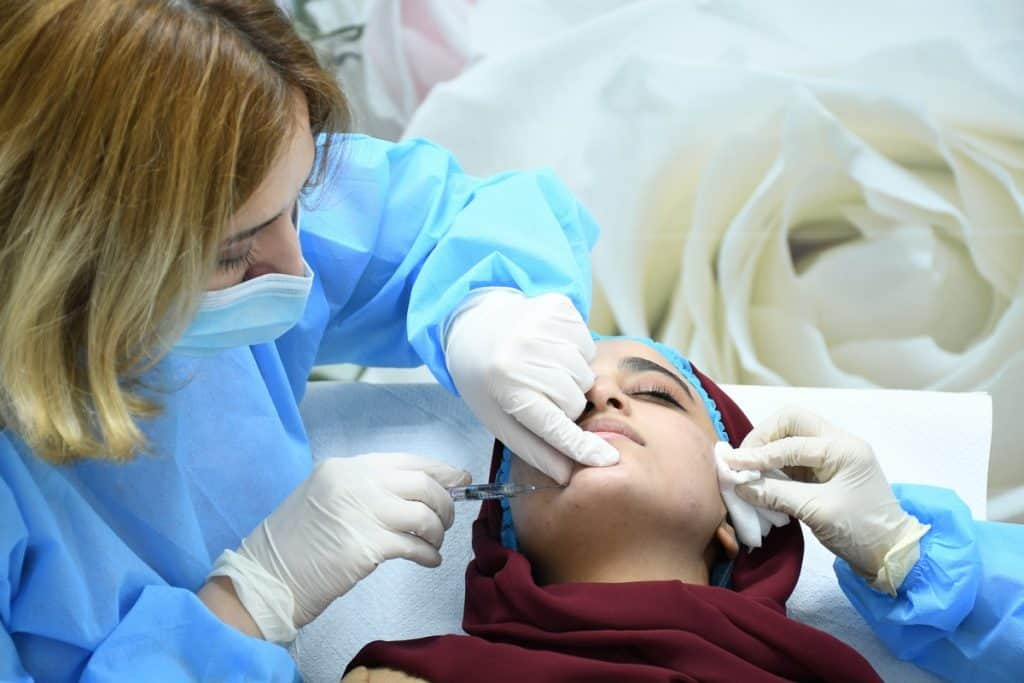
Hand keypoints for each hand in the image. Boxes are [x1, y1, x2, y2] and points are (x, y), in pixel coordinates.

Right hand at [210, 453, 468, 640]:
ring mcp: (363, 513)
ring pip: (425, 514)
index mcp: (346, 466)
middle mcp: (357, 482)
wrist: (267, 576)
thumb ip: (366, 488)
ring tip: (433, 543)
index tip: (460, 479)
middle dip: (445, 502)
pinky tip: (429, 561)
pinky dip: (429, 554)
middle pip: (423, 483)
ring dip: (437, 530)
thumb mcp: (325, 496)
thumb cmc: (296, 542)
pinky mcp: (368, 547)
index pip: (407, 460)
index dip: (440, 470)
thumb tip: (418, 492)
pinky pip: (415, 547)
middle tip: (446, 521)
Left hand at [445, 289, 618, 483]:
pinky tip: (551, 349)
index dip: (580, 445)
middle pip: (575, 399)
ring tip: (544, 370)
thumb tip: (567, 474)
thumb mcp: (499, 419)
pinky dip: (576, 351)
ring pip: (586, 372)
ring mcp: (540, 324)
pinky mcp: (556, 306)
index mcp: (505, 387)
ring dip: (572, 378)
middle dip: (565, 404)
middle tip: (542, 394)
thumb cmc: (488, 381)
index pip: (552, 425)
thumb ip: (533, 448)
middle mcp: (522, 353)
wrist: (475, 327)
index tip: (606, 460)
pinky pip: (587, 342)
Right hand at [722, 407, 928, 593]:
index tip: (731, 465)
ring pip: (789, 437)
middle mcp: (839, 443)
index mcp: (844, 449)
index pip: (791, 444)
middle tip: (744, 461)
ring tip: (747, 472)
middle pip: (791, 422)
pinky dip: (773, 466)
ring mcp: (832, 456)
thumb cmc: (861, 532)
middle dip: (763, 438)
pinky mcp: (824, 472)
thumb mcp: (816, 512)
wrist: (891, 555)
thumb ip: (775, 495)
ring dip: (766, 451)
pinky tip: (760, 480)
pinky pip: (792, 458)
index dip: (758, 455)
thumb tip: (740, 485)